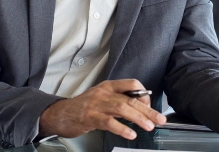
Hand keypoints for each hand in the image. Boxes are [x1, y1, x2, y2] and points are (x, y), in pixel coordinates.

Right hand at [38, 79, 166, 140]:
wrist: (59, 114)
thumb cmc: (82, 108)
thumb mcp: (101, 99)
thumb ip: (118, 101)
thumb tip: (139, 109)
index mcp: (108, 86)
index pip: (132, 84)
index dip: (144, 95)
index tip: (150, 107)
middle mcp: (104, 93)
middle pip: (130, 99)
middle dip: (148, 110)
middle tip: (159, 119)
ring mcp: (96, 105)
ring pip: (122, 108)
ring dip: (138, 118)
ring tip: (149, 126)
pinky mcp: (90, 117)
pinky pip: (109, 122)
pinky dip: (122, 128)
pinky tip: (130, 134)